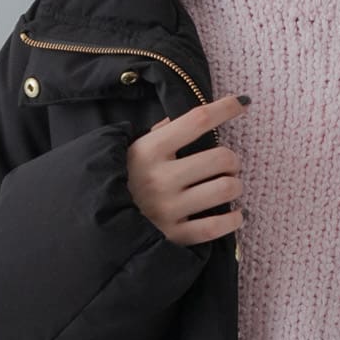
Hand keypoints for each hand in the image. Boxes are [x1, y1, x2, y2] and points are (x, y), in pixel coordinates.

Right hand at [126, 93, 249, 246]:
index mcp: (150, 150)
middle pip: (221, 158)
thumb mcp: (134, 149)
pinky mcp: (175, 236)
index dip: (226, 108)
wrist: (97, 222)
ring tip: (228, 187)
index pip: (197, 120)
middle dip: (233, 160)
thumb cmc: (123, 180)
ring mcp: (168, 208)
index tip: (242, 103)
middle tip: (228, 165)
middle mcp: (161, 178)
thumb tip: (198, 118)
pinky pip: (218, 226)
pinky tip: (233, 214)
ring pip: (225, 189)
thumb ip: (163, 133)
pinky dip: (233, 219)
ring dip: (234, 186)